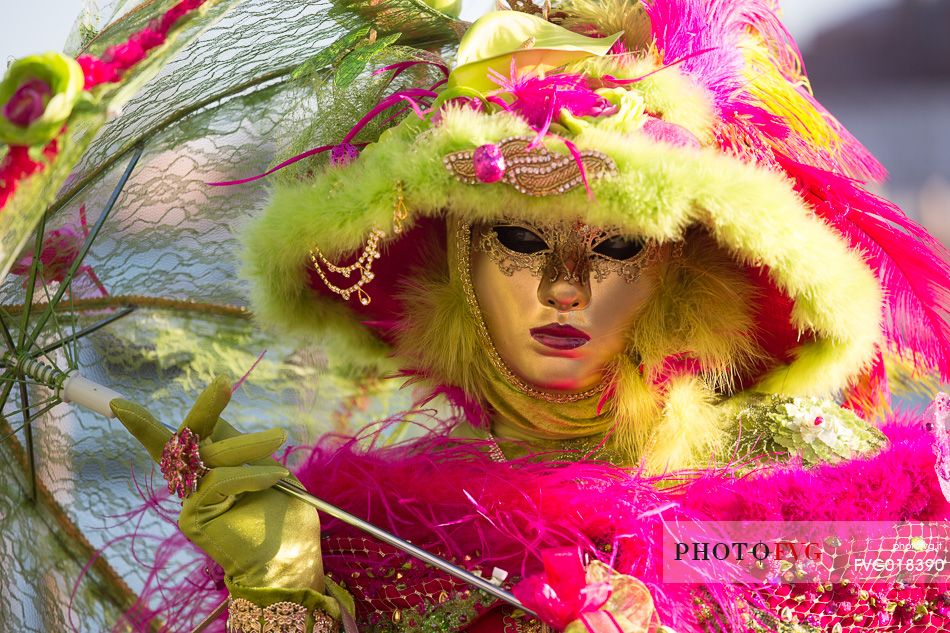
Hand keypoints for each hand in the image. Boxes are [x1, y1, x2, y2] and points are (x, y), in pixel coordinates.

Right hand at [110, 376, 324, 595]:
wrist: (290, 559)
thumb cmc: (283, 514)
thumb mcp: (266, 468)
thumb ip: (237, 449)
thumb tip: (217, 422)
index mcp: (207, 468)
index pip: (180, 440)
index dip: (147, 423)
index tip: (119, 405)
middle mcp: (192, 483)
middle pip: (183, 441)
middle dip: (204, 409)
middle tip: (222, 384)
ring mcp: (190, 501)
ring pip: (208, 458)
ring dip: (246, 445)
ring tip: (277, 438)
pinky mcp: (194, 517)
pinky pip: (219, 481)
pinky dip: (248, 475)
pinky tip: (274, 478)